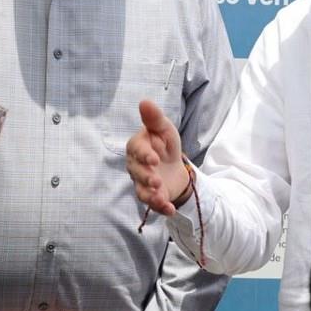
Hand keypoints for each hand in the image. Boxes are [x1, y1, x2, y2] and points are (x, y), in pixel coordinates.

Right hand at [126, 100, 189, 215]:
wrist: (175, 166)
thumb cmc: (165, 144)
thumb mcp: (165, 129)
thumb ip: (154, 118)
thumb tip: (144, 101)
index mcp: (137, 147)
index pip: (136, 150)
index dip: (144, 155)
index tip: (154, 159)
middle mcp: (136, 166)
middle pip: (137, 173)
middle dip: (146, 177)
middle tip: (156, 180)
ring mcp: (142, 183)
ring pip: (142, 191)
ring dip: (151, 196)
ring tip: (161, 197)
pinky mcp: (151, 196)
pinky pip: (152, 205)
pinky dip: (161, 208)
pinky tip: (170, 209)